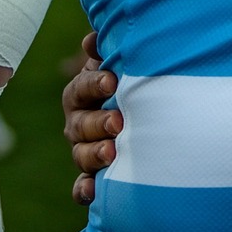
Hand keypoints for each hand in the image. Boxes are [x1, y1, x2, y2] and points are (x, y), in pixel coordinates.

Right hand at [63, 31, 122, 204]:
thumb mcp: (125, 63)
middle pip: (79, 124)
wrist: (152, 113)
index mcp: (83, 94)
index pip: (80, 88)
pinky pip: (83, 185)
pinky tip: (93, 191)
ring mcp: (85, 149)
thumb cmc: (135, 80)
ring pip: (81, 154)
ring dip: (93, 154)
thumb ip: (110, 51)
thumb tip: (92, 39)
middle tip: (118, 122)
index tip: (112, 81)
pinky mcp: (94, 174)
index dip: (93, 84)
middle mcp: (79, 122)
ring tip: (112, 152)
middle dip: (97, 122)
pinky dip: (85, 189)